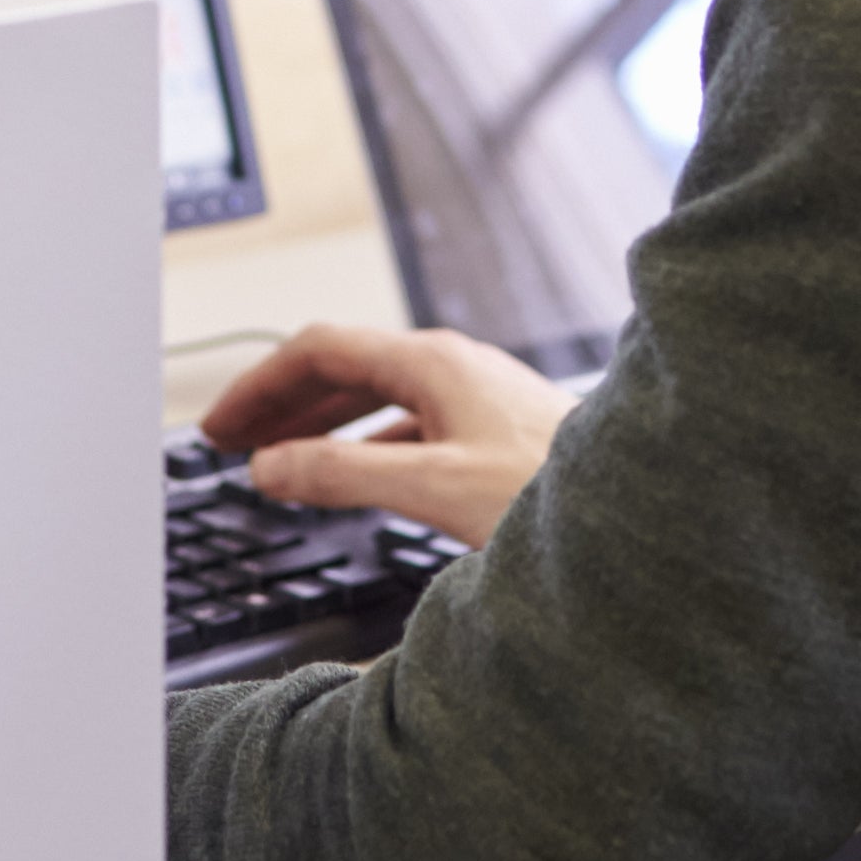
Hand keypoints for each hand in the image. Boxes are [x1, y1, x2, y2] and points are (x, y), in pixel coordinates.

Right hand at [198, 322, 571, 544]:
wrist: (640, 511)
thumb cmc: (555, 493)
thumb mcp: (432, 485)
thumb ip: (344, 474)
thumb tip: (273, 466)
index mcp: (432, 362)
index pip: (319, 349)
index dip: (260, 385)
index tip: (220, 424)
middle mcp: (454, 366)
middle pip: (344, 368)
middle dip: (281, 402)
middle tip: (231, 440)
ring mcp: (477, 394)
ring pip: (377, 396)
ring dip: (320, 423)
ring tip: (279, 456)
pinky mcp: (496, 427)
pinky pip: (408, 421)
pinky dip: (364, 443)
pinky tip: (357, 473)